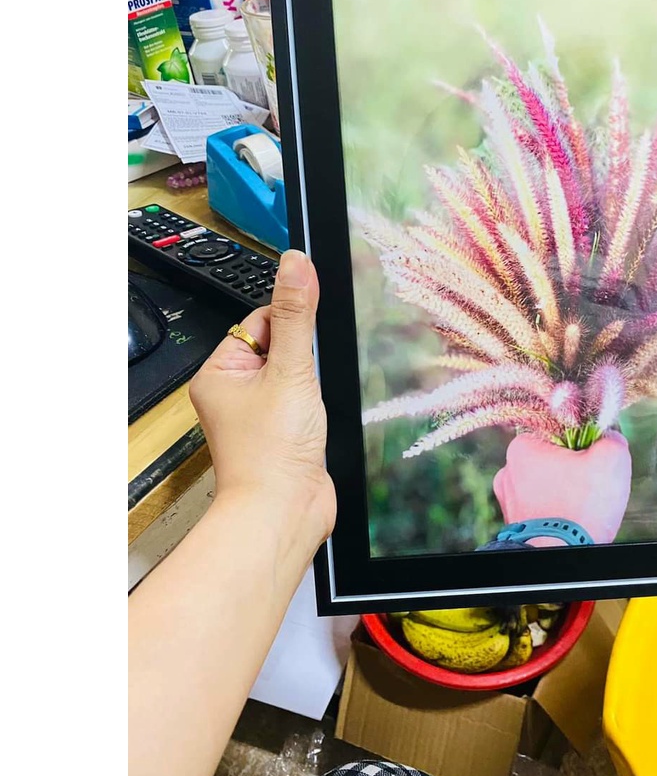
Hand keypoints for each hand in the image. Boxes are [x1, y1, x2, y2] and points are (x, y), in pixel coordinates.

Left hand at [189, 250, 335, 545]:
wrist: (285, 512)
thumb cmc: (272, 452)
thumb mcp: (290, 370)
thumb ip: (297, 314)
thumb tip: (296, 262)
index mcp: (219, 372)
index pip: (260, 321)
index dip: (288, 328)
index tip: (300, 349)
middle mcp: (234, 392)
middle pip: (281, 347)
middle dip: (303, 362)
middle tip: (303, 387)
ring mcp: (257, 415)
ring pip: (296, 375)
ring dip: (312, 386)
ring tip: (306, 412)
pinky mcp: (281, 433)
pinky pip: (304, 401)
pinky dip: (317, 407)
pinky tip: (315, 425)